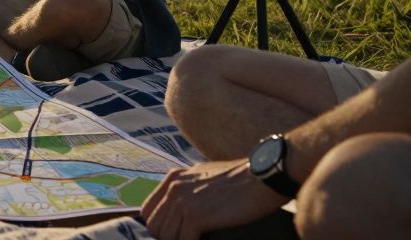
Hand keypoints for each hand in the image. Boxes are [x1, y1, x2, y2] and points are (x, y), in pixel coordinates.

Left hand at [141, 159, 287, 239]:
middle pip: (154, 226)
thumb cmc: (240, 180)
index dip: (158, 226)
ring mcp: (183, 201)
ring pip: (166, 236)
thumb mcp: (204, 177)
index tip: (173, 234)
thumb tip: (178, 211)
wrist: (262, 177)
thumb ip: (186, 190)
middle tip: (187, 239)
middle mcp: (174, 187)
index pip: (148, 210)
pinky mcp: (196, 216)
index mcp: (173, 178)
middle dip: (168, 238)